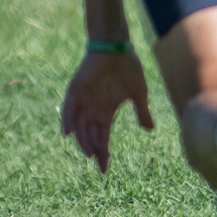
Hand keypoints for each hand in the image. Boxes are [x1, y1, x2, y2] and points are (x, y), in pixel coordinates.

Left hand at [60, 50, 154, 173]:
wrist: (118, 46)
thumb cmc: (128, 67)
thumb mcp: (139, 93)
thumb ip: (142, 112)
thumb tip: (149, 130)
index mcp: (106, 111)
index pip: (103, 137)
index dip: (103, 153)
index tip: (104, 170)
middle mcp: (93, 109)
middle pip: (91, 136)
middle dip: (95, 151)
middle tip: (100, 163)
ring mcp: (83, 100)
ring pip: (79, 126)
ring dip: (83, 140)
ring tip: (89, 153)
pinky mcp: (76, 90)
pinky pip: (68, 109)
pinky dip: (67, 121)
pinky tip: (68, 133)